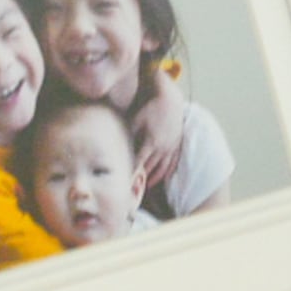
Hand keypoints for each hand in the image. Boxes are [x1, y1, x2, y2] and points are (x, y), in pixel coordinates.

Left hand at [129, 67, 191, 197]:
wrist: (169, 100)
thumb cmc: (149, 108)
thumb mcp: (136, 120)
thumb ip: (128, 134)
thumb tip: (114, 145)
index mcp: (151, 142)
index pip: (138, 163)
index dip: (130, 175)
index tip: (123, 185)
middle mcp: (162, 148)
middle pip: (149, 169)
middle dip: (139, 180)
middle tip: (130, 191)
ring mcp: (170, 148)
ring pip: (161, 169)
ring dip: (152, 179)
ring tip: (143, 188)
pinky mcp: (175, 146)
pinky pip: (170, 164)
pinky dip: (164, 174)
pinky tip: (157, 179)